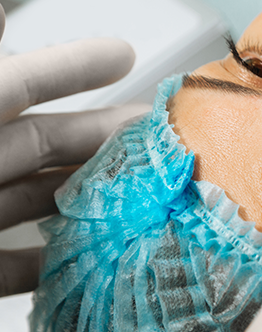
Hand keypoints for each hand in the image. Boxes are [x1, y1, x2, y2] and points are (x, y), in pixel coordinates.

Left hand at [0, 5, 148, 296]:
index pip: (25, 81)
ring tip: (148, 198)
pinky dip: (60, 260)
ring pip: (40, 202)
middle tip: (163, 138)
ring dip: (95, 200)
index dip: (77, 66)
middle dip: (108, 137)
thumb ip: (0, 76)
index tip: (125, 55)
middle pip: (46, 143)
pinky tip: (97, 257)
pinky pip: (20, 263)